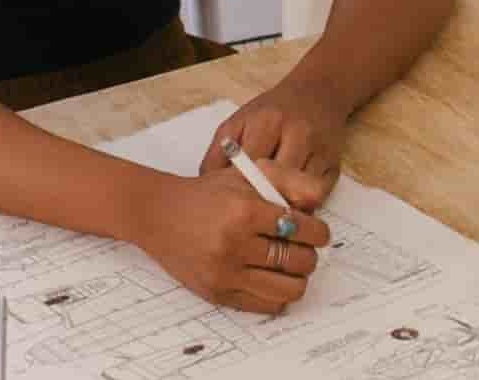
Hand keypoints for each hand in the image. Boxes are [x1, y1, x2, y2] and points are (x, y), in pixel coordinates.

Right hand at [130, 169, 334, 314]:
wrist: (159, 215)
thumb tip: (318, 204)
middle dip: (308, 253)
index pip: (304, 229)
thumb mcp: (249, 173)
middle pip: (300, 261)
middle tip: (300, 246)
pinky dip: (278, 293)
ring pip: (289, 288)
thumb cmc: (208, 194)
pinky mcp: (217, 293)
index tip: (317, 232)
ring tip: (288, 264)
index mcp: (245, 210)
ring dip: (297, 277)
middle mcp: (235, 243)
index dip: (319, 232)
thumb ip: (289, 181)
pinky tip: (270, 277)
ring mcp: (225, 272)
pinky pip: (267, 305)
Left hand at [200, 84, 347, 210]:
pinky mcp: (335, 166)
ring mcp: (320, 151)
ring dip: (284, 210)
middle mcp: (298, 134)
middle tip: (247, 221)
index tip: (228, 207)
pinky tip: (287, 209)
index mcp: (268, 122)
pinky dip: (302, 207)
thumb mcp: (238, 122)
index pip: (250, 168)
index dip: (238, 192)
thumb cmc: (271, 111)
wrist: (318, 92)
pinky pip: (319, 197)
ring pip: (302, 195)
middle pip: (279, 184)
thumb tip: (205, 189)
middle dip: (262, 204)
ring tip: (267, 219)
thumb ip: (218, 154)